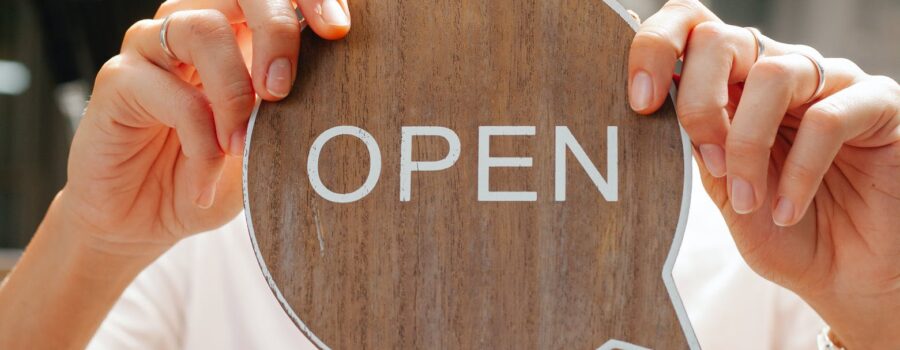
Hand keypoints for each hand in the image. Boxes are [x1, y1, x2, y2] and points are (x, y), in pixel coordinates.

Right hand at [60, 0, 350, 255]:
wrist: (146, 222)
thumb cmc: (214, 178)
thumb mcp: (270, 151)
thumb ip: (299, 120)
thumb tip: (342, 108)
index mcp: (241, 36)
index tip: (338, 30)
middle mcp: (195, 28)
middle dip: (275, 29)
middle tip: (284, 87)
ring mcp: (153, 48)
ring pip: (201, 28)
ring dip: (233, 91)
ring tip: (241, 148)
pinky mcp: (118, 80)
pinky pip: (167, 89)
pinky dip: (198, 139)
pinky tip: (207, 180)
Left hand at [628, 0, 899, 346]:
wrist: (848, 274)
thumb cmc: (784, 230)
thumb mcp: (725, 192)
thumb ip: (698, 147)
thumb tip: (658, 112)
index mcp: (736, 84)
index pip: (691, 29)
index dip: (656, 49)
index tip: (640, 104)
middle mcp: (780, 71)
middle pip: (721, 40)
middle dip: (698, 102)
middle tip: (709, 161)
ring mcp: (831, 82)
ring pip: (772, 73)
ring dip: (747, 143)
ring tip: (748, 200)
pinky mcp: (878, 105)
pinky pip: (827, 118)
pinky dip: (798, 171)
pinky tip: (788, 210)